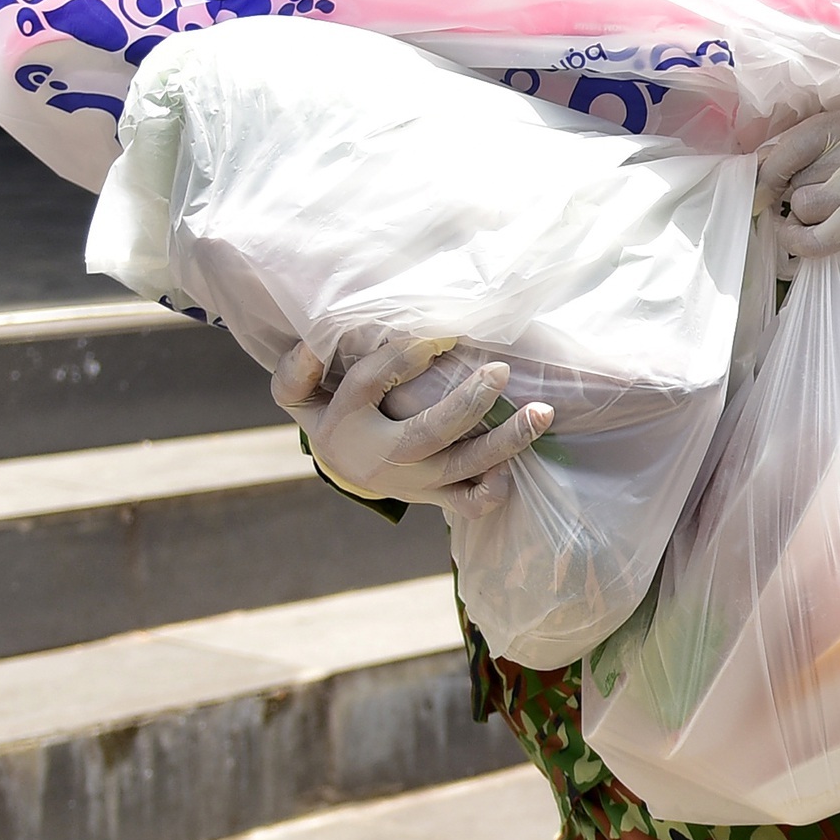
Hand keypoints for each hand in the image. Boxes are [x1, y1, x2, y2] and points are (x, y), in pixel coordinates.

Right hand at [276, 338, 549, 517]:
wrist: (344, 467)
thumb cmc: (330, 414)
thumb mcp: (298, 395)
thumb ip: (296, 371)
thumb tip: (312, 343)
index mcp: (348, 422)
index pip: (368, 385)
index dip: (397, 359)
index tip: (432, 336)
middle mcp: (384, 455)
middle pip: (428, 433)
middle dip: (467, 403)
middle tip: (500, 370)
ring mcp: (415, 480)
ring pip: (463, 465)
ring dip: (506, 441)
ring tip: (542, 411)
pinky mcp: (436, 495)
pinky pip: (470, 503)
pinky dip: (494, 489)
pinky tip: (515, 464)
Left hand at [758, 105, 839, 260]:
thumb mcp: (832, 140)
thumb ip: (791, 150)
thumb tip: (754, 182)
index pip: (793, 146)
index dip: (769, 171)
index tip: (765, 184)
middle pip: (797, 179)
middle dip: (796, 189)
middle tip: (818, 188)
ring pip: (803, 207)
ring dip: (801, 213)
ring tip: (824, 206)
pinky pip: (813, 241)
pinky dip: (795, 239)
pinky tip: (797, 232)